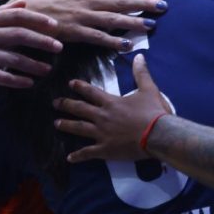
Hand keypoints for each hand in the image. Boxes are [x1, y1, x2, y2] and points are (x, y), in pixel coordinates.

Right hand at [0, 1, 61, 89]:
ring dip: (34, 65)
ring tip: (48, 69)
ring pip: (14, 59)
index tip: (55, 26)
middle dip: (42, 41)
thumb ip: (3, 13)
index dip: (38, 19)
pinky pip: (2, 77)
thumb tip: (25, 2)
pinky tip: (30, 82)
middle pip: (19, 36)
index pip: (16, 16)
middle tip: (59, 47)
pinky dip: (18, 80)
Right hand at [15, 0, 166, 50]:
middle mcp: (88, 0)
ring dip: (132, 22)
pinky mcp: (74, 31)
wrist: (26, 10)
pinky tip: (126, 45)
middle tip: (163, 6)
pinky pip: (96, 37)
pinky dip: (111, 41)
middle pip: (120, 2)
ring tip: (151, 25)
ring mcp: (82, 16)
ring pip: (111, 19)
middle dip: (143, 4)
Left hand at [56, 55, 171, 162]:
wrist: (158, 134)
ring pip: (79, 128)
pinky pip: (88, 153)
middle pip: (80, 109)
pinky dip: (78, 156)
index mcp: (111, 103)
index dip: (80, 87)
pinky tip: (69, 158)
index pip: (91, 92)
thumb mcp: (149, 90)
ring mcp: (102, 134)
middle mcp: (102, 117)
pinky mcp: (105, 150)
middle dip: (66, 105)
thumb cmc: (153, 112)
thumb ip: (141, 73)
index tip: (70, 83)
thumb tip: (139, 56)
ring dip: (67, 125)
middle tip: (55, 103)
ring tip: (57, 123)